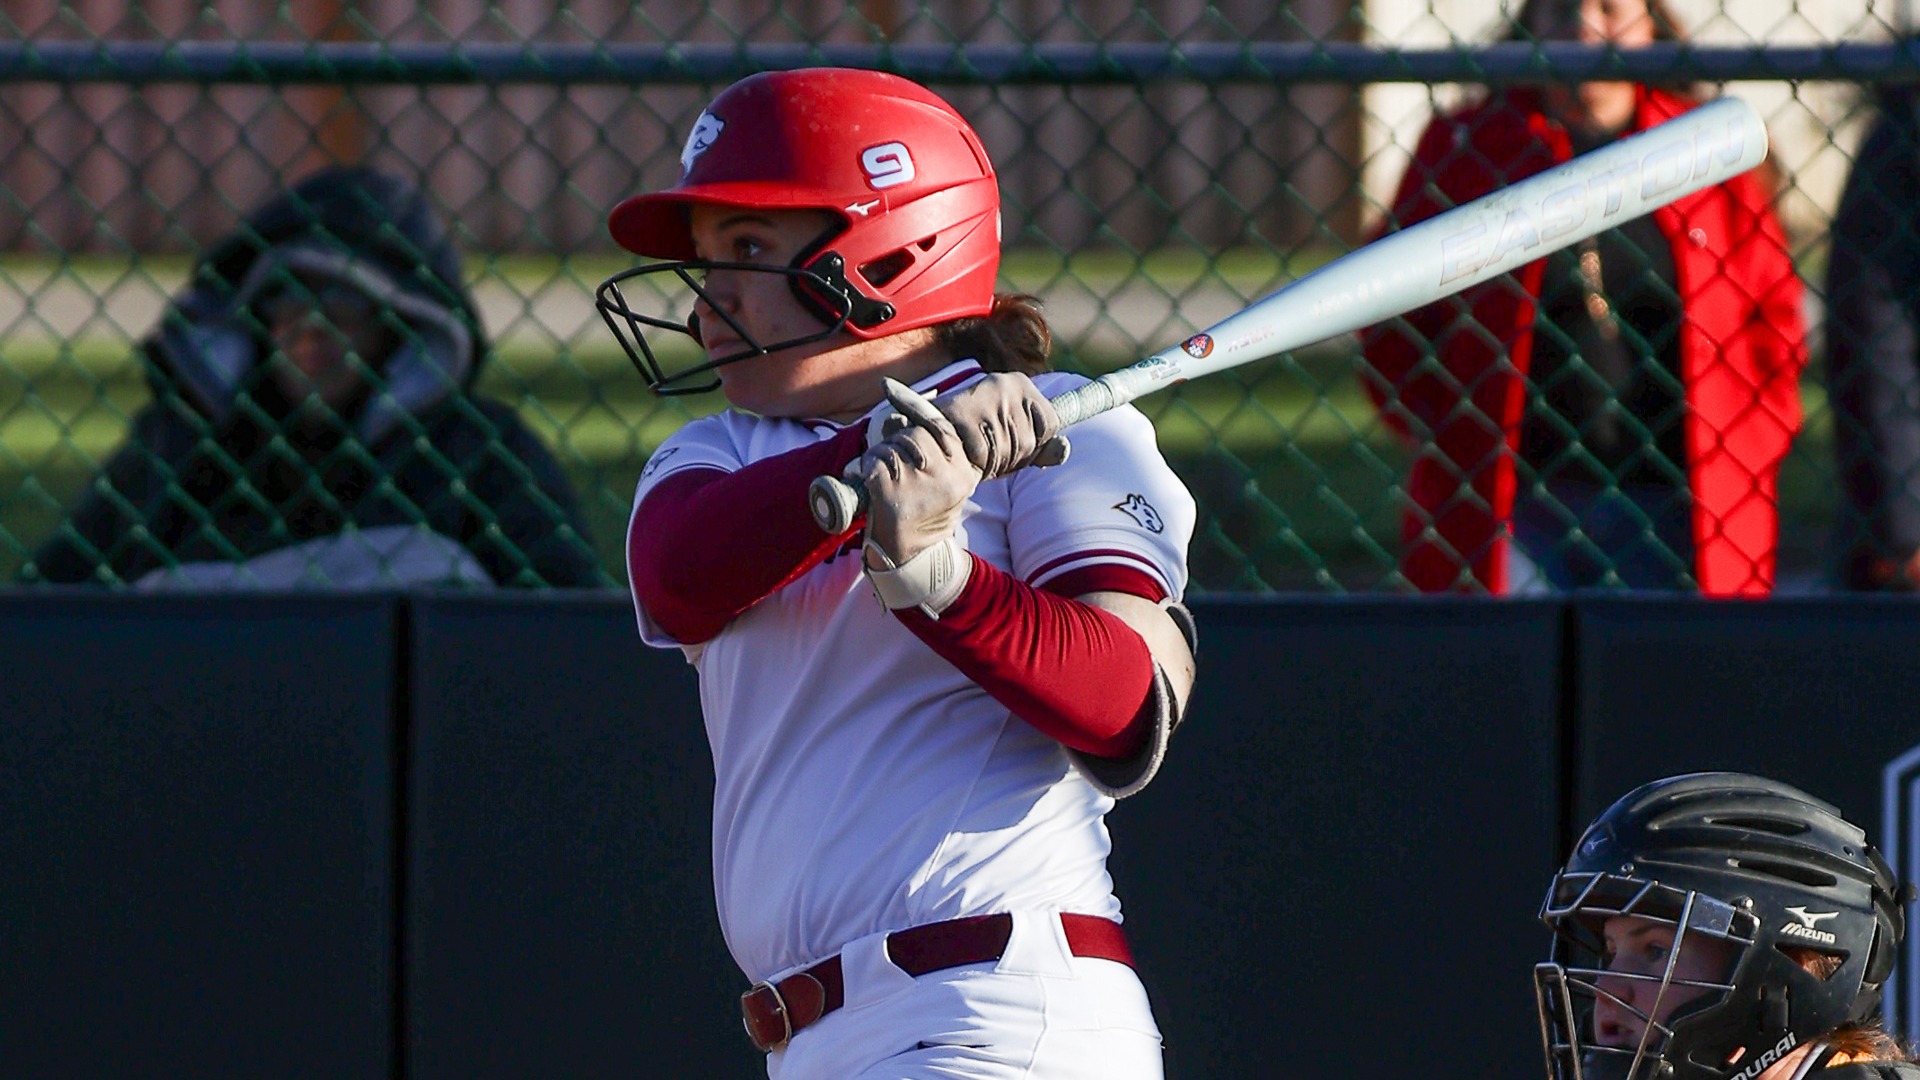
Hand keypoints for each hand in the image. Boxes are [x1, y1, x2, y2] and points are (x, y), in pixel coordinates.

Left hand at [856, 378, 982, 565]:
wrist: (909, 555)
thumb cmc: (922, 511)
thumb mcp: (938, 481)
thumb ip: (927, 449)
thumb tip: (893, 417)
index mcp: (963, 472)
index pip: (940, 428)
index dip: (912, 405)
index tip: (887, 386)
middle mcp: (945, 476)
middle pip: (914, 435)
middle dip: (897, 443)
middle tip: (893, 464)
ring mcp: (919, 484)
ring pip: (891, 447)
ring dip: (880, 456)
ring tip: (883, 477)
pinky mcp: (892, 493)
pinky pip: (873, 463)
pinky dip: (866, 469)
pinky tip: (872, 483)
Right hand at [929, 372, 1068, 478]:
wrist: (928, 438)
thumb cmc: (978, 440)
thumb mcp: (1016, 443)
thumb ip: (1043, 448)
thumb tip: (1065, 449)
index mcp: (1020, 383)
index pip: (1051, 425)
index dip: (1034, 443)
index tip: (1010, 439)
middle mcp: (1005, 383)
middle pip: (1029, 441)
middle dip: (1011, 456)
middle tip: (986, 447)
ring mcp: (984, 397)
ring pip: (1008, 449)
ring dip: (991, 461)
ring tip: (973, 449)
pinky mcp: (962, 414)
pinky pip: (983, 454)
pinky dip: (974, 463)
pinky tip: (962, 452)